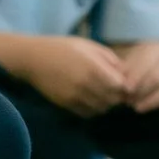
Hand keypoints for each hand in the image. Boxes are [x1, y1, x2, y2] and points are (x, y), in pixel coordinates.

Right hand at [16, 36, 131, 117]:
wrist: (33, 58)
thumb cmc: (63, 47)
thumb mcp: (88, 45)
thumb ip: (109, 58)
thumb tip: (125, 73)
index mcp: (93, 67)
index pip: (121, 86)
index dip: (125, 86)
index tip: (124, 82)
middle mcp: (86, 84)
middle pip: (113, 100)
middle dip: (117, 96)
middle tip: (115, 89)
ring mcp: (76, 96)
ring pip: (102, 109)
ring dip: (106, 103)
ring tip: (102, 94)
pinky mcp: (67, 104)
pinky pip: (88, 113)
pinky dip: (93, 109)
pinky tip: (90, 99)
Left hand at [115, 41, 158, 117]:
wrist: (152, 65)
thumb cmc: (134, 65)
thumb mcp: (127, 60)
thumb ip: (121, 69)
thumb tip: (116, 82)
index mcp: (158, 49)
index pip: (149, 61)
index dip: (137, 75)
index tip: (125, 88)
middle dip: (143, 91)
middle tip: (128, 101)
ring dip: (154, 101)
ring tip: (137, 108)